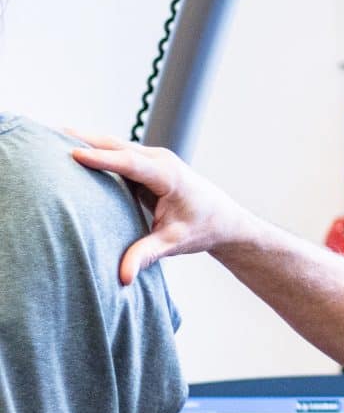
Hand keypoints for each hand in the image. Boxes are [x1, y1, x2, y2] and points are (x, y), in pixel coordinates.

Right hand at [68, 131, 249, 284]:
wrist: (224, 220)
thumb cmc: (202, 230)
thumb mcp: (174, 244)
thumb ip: (146, 255)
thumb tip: (122, 277)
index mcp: (169, 176)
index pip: (130, 163)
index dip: (101, 159)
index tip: (74, 153)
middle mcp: (160, 161)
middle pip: (117, 146)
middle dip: (86, 141)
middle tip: (50, 135)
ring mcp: (153, 159)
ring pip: (115, 146)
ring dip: (87, 142)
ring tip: (52, 140)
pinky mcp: (146, 165)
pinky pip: (117, 154)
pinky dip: (96, 151)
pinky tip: (71, 152)